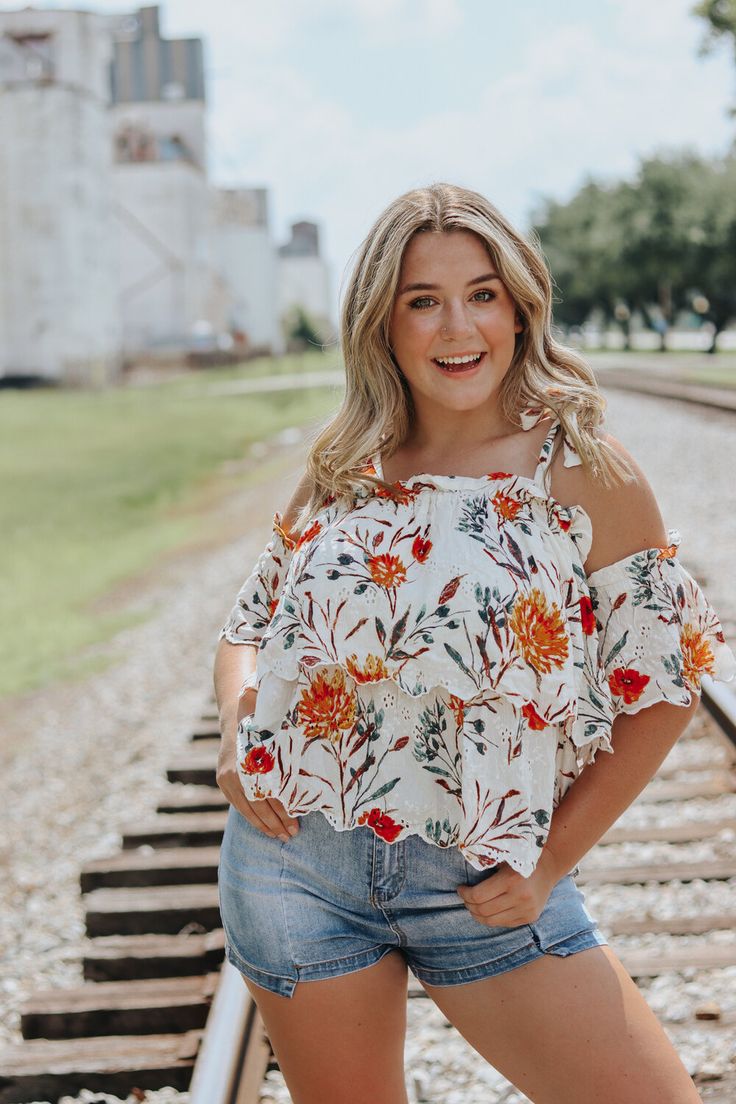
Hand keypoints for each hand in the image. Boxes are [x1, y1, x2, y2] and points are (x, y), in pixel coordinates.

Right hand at [216, 700, 299, 842]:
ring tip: (280, 836)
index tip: (297, 825)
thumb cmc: (265, 729)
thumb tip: (311, 780)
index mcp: (253, 760)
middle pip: (257, 805)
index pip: (268, 795)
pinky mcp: (223, 782)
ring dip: (264, 825)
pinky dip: (252, 818)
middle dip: (275, 823)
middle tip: (291, 835)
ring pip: (246, 809)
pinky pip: (239, 806)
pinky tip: (264, 827)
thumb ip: (287, 758)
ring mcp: (227, 777)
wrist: (236, 719)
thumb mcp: (277, 739)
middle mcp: (237, 770)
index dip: (283, 811)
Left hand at [456, 856, 557, 927]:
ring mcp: (527, 910)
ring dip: (478, 915)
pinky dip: (492, 918)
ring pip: (492, 921)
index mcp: (510, 880)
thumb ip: (486, 867)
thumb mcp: (503, 858)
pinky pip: (504, 923)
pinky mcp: (530, 918)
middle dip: (469, 905)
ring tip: (473, 906)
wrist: (549, 866)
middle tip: (465, 898)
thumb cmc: (521, 858)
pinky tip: (487, 910)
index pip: (478, 896)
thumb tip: (463, 879)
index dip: (465, 894)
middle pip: (483, 910)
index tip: (460, 888)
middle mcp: (520, 897)